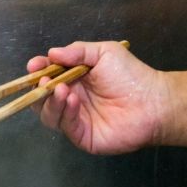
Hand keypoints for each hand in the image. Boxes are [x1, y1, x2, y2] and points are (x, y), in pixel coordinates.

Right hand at [29, 40, 169, 154]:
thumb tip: (51, 53)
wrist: (152, 102)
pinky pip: (65, 125)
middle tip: (42, 80)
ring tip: (61, 89)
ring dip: (50, 101)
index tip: (34, 65)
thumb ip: (77, 51)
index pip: (49, 75)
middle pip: (42, 97)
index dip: (39, 70)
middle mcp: (72, 98)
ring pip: (49, 113)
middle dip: (38, 88)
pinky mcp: (82, 135)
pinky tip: (73, 100)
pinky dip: (64, 112)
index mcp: (75, 78)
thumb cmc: (130, 75)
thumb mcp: (103, 53)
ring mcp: (76, 118)